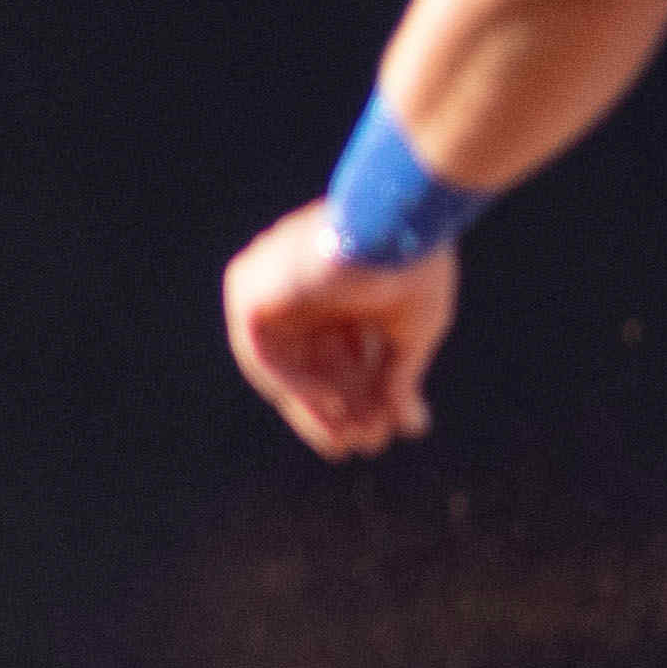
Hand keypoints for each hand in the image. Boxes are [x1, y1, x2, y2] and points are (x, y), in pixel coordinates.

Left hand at [222, 203, 458, 458]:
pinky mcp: (250, 291)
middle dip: (342, 409)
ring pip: (288, 366)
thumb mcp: (412, 334)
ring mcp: (271, 288)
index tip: (379, 435)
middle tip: (366, 445)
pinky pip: (263, 355)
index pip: (337, 356)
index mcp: (334, 289)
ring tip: (354, 436)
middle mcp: (298, 290)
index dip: (359, 399)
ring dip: (319, 407)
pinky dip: (295, 385)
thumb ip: (400, 378)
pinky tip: (331, 407)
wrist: (397, 221)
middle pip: (313, 366)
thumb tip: (410, 427)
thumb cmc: (415, 265)